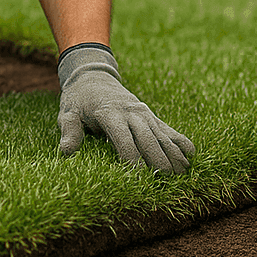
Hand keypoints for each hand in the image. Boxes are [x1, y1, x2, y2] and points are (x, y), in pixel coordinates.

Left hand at [57, 44, 194, 172]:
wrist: (93, 76)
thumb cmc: (78, 100)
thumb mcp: (67, 113)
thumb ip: (69, 131)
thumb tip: (65, 153)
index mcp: (110, 113)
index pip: (124, 140)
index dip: (132, 160)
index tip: (138, 179)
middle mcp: (131, 112)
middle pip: (148, 139)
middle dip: (158, 160)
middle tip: (167, 180)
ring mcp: (144, 113)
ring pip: (161, 135)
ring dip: (173, 153)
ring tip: (183, 173)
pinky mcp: (150, 115)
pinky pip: (168, 129)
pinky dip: (180, 141)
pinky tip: (191, 156)